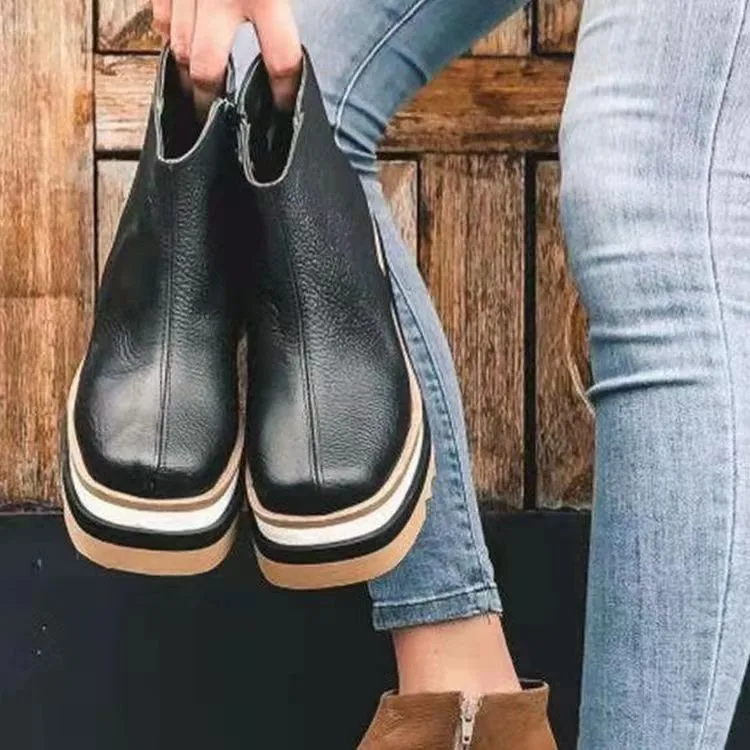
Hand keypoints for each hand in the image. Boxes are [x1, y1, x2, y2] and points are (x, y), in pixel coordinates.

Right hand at [151, 0, 301, 112]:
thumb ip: (284, 6)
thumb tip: (289, 42)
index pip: (280, 61)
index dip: (285, 92)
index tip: (284, 108)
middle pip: (207, 70)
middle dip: (209, 102)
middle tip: (215, 121)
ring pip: (178, 47)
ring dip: (188, 73)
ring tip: (198, 94)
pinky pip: (160, 18)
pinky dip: (170, 36)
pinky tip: (182, 46)